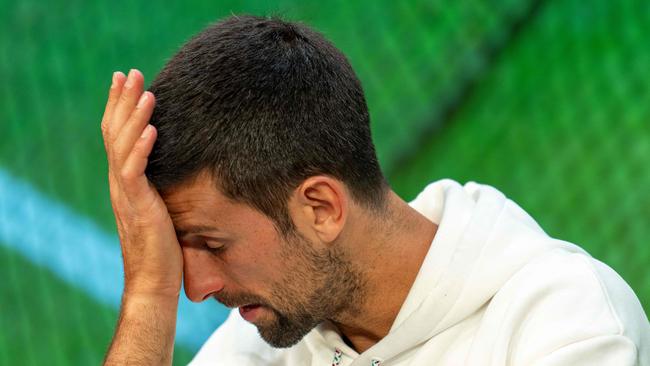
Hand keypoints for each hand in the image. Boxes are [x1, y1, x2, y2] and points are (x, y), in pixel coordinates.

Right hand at [101, 69, 182, 298]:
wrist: (153, 282)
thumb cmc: (162, 249)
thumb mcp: (161, 209)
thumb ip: (159, 187)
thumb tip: (175, 172)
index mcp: (124, 182)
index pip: (116, 137)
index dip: (119, 108)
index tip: (126, 82)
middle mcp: (120, 184)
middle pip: (114, 133)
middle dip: (122, 101)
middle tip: (129, 73)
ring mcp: (126, 195)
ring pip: (123, 147)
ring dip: (134, 117)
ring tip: (144, 91)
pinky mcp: (138, 207)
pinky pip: (136, 172)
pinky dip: (142, 149)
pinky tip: (153, 129)